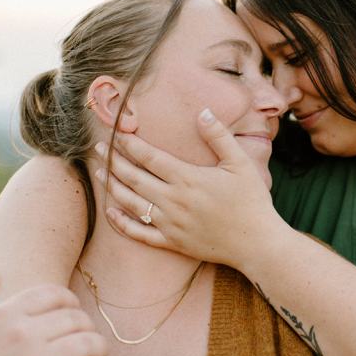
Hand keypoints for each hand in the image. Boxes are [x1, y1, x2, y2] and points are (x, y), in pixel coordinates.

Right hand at [0, 268, 114, 355]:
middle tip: (90, 337)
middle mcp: (23, 333)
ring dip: (99, 348)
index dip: (71, 301)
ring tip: (100, 355)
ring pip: (86, 344)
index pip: (55, 294)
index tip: (75, 313)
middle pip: (75, 318)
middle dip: (88, 326)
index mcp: (7, 314)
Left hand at [97, 109, 282, 267]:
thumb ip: (219, 136)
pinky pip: (139, 234)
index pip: (149, 156)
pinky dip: (121, 223)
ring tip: (99, 172)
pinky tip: (111, 212)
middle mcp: (173, 200)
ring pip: (131, 203)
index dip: (129, 144)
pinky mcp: (172, 242)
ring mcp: (170, 224)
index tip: (115, 133)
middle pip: (133, 178)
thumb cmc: (252, 200)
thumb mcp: (240, 162)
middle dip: (113, 161)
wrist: (257, 243)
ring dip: (112, 186)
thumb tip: (202, 112)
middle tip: (98, 147)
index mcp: (187, 178)